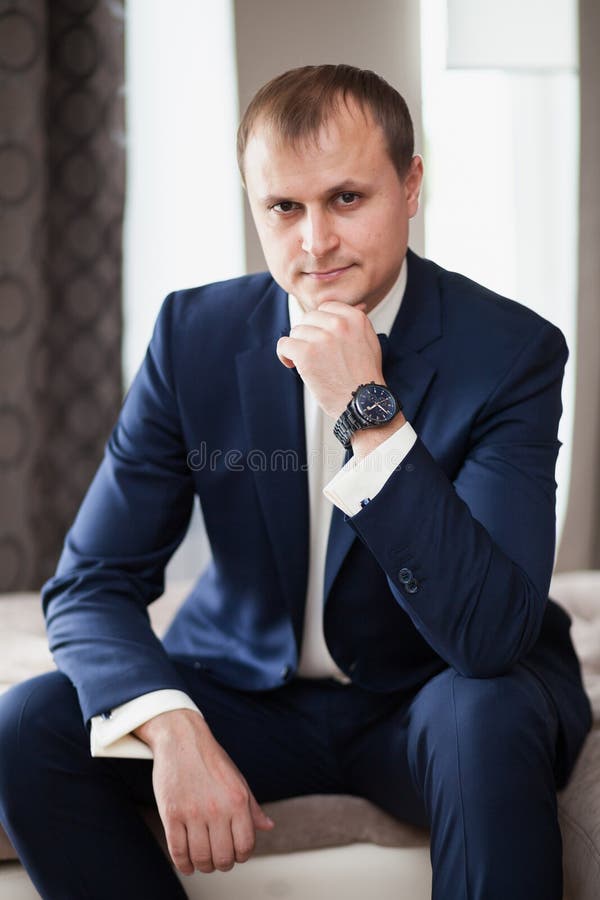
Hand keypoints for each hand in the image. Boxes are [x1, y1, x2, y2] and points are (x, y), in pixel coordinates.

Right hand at [135, 709, 273, 874]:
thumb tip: (268, 826)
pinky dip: (183, 864)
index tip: (235, 854)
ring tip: (202, 861)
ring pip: (200, 857)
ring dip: (203, 865)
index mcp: (237, 800)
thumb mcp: (237, 779)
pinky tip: (187, 862)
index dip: (241, 856)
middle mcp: (217, 808)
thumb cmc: (211, 759)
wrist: (181, 738)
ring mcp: (192, 812)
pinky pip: (177, 851)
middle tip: (217, 859)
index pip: (245, 845)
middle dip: (221, 864)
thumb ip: (252, 807)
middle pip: (223, 857)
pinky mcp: (171, 813)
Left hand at [276, 301, 382, 418]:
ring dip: (298, 347)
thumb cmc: (365, 376)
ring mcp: (322, 338)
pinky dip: (285, 355)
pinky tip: (292, 364)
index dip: (320, 324)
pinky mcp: (306, 353)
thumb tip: (350, 307)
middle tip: (314, 354)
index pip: (325, 307)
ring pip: (295, 331)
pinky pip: (284, 344)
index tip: (321, 339)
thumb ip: (355, 323)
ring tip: (308, 363)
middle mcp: (338, 324)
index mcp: (355, 318)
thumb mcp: (369, 341)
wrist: (363, 402)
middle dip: (308, 335)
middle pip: (308, 318)